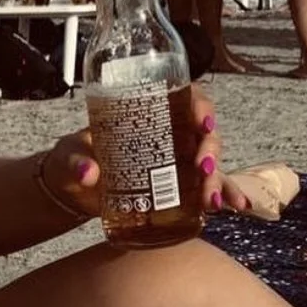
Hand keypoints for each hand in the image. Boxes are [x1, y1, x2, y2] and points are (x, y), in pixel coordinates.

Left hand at [40, 85, 249, 218]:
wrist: (70, 187)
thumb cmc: (74, 158)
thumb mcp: (70, 154)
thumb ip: (75, 160)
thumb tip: (88, 173)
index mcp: (148, 114)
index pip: (184, 98)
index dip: (200, 106)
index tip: (201, 123)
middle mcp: (169, 135)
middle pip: (202, 135)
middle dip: (210, 151)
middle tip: (202, 169)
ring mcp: (174, 163)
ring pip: (208, 165)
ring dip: (217, 180)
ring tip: (212, 201)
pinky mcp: (174, 188)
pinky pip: (204, 190)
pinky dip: (223, 196)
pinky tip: (236, 208)